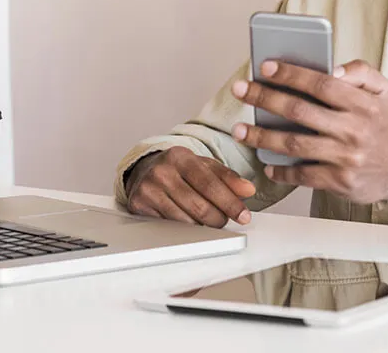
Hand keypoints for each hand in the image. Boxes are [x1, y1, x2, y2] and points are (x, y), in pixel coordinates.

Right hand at [125, 146, 256, 226]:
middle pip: (199, 206)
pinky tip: (192, 224)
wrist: (144, 169)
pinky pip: (170, 227)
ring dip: (204, 227)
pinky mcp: (139, 206)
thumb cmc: (178, 169)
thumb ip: (227, 177)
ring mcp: (148, 190)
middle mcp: (161, 172)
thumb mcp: (204, 166)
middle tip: (226, 220)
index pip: (210, 184)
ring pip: (185, 221)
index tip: (244, 215)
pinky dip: (186, 230)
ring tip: (210, 221)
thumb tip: (248, 190)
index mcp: (180, 157)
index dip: (230, 202)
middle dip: (219, 218)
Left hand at [231, 59, 387, 203]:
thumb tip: (332, 69)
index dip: (290, 74)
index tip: (266, 67)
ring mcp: (345, 158)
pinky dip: (281, 170)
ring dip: (261, 136)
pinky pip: (302, 174)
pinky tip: (266, 163)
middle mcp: (354, 130)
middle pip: (299, 111)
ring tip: (240, 129)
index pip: (321, 84)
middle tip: (242, 90)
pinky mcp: (339, 181)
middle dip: (265, 98)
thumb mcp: (387, 92)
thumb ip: (362, 72)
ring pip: (294, 144)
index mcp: (364, 105)